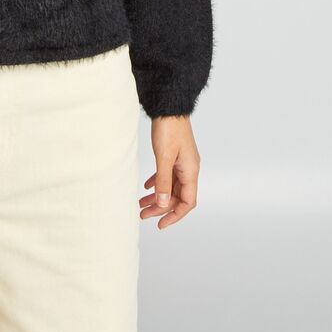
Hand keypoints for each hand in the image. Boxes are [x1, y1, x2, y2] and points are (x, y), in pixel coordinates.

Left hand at [139, 114, 200, 228]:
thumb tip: (163, 204)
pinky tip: (147, 186)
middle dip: (160, 207)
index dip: (175, 215)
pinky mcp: (174, 155)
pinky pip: (167, 175)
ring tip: (141, 204)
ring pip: (170, 186)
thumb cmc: (169, 129)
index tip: (160, 224)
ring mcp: (181, 162)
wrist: (168, 107)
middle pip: (177, 196)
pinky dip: (158, 183)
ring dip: (157, 196)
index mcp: (190, 171)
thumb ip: (163, 182)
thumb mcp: (164, 157)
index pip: (187, 202)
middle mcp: (188, 168)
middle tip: (143, 214)